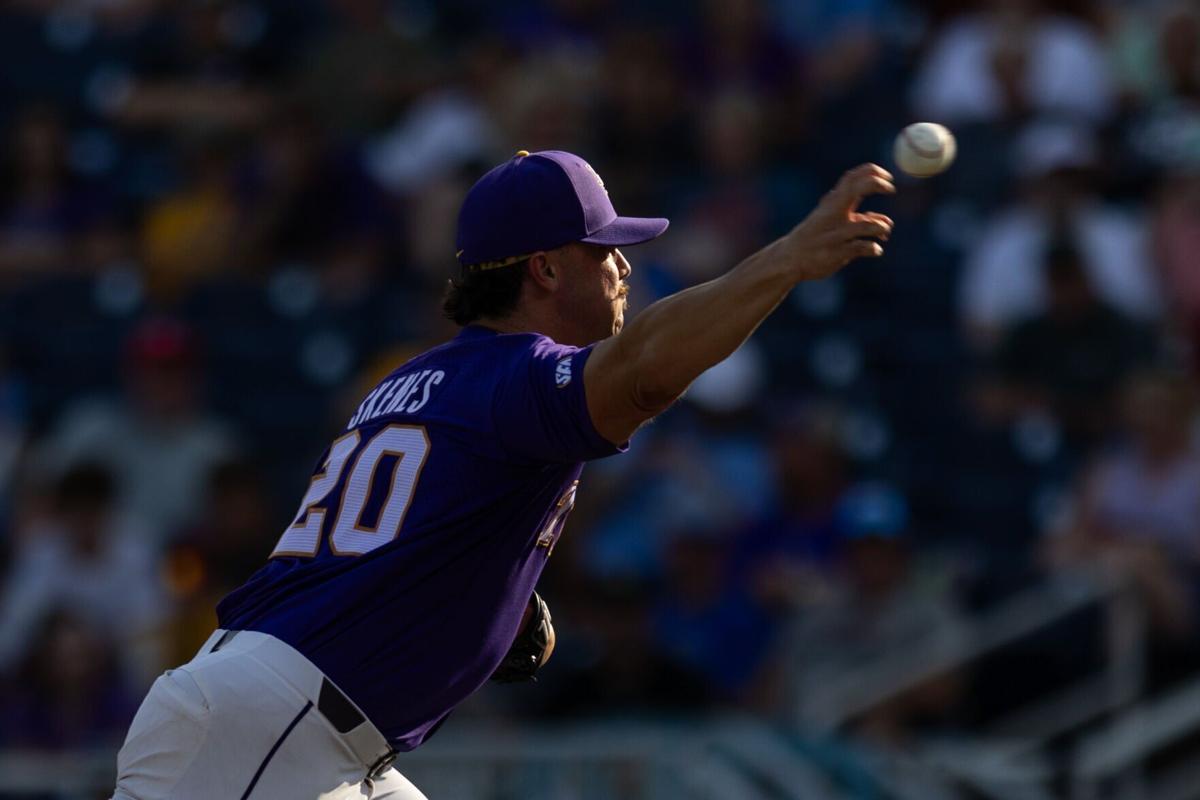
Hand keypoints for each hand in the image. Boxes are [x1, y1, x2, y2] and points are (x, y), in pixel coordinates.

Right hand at [782, 164, 894, 281]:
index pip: (852, 178)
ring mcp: (835, 234)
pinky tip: (874, 250)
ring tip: (883, 234)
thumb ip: (859, 218)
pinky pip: (864, 247)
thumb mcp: (834, 223)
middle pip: (857, 188)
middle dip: (876, 184)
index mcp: (831, 203)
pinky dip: (874, 248)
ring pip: (869, 225)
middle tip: (890, 189)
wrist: (790, 259)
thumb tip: (885, 222)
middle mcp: (833, 214)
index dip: (873, 172)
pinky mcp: (837, 252)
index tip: (888, 178)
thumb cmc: (815, 237)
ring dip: (882, 227)